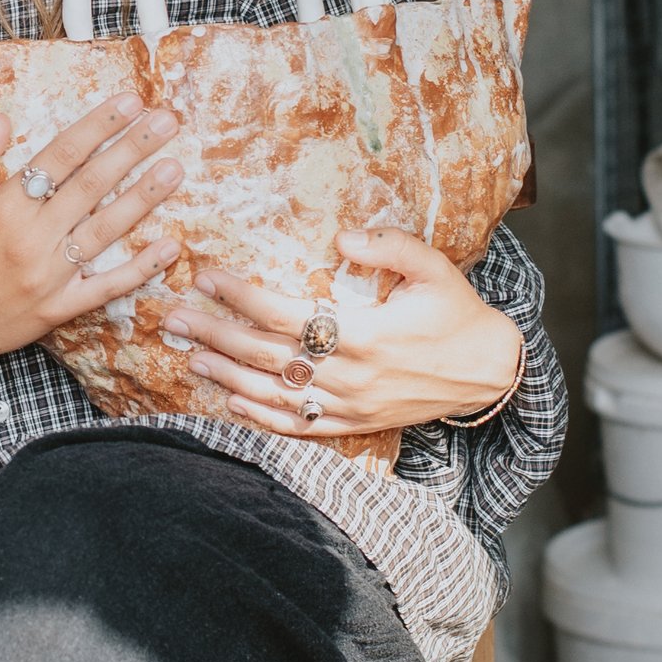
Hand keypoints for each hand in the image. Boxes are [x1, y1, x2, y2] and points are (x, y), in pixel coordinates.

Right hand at [0, 98, 185, 392]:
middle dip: (132, 149)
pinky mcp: (61, 308)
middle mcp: (32, 238)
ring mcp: (50, 275)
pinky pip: (107, 287)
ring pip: (106, 230)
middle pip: (91, 185)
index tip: (129, 102)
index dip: (97, 126)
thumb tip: (2, 117)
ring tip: (175, 168)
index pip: (60, 156)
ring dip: (144, 198)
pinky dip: (140, 269)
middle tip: (166, 122)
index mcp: (4, 207)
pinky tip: (170, 246)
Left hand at [178, 228, 522, 441]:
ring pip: (274, 394)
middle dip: (215, 335)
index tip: (205, 276)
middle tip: (171, 317)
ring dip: (226, 376)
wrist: (490, 372)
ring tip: (188, 357)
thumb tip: (343, 234)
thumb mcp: (436, 268)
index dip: (240, 296)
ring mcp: (350, 406)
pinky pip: (299, 426)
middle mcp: (350, 375)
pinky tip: (230, 402)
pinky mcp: (354, 425)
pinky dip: (261, 418)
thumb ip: (390, 246)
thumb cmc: (458, 313)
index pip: (285, 313)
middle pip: (266, 355)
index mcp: (366, 334)